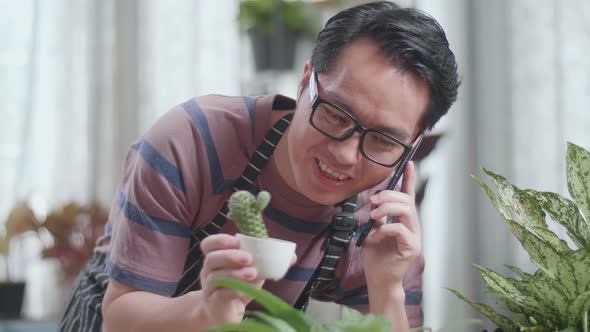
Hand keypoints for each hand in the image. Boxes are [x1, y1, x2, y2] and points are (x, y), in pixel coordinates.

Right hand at [199, 234, 263, 324]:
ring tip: (253, 274)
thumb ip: (269, 260)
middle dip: (230, 256)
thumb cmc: (240, 283)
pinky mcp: (213, 302)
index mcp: (217, 256)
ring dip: (235, 273)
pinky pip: (220, 294)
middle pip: (211, 258)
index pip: (209, 244)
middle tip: (249, 258)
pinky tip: (246, 290)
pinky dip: (234, 290)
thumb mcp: (254, 269)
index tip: (237, 240)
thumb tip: (292, 257)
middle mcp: (209, 270)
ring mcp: (209, 286)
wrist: (227, 310)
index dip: (220, 240)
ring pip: (216, 276)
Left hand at [361, 161, 421, 288]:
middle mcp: (412, 226)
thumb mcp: (374, 231)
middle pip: (406, 200)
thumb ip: (378, 217)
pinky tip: (373, 237)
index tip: (408, 163)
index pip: (409, 196)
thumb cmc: (376, 257)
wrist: (378, 279)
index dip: (409, 179)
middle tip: (371, 202)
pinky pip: (399, 229)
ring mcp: (414, 237)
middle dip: (387, 196)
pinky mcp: (411, 248)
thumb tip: (374, 202)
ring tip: (371, 216)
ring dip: (386, 209)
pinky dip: (383, 230)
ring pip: (406, 210)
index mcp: (404, 220)